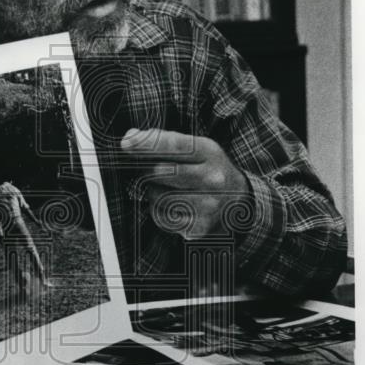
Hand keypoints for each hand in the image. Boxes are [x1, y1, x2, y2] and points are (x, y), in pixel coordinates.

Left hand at [120, 128, 249, 238]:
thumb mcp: (197, 149)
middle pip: (160, 172)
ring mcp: (207, 206)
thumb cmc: (208, 170)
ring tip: (166, 188)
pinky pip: (160, 216)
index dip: (147, 143)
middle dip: (145, 169)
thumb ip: (166, 141)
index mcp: (211, 153)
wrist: (238, 204)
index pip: (175, 145)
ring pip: (157, 196)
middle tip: (146, 168)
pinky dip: (158, 209)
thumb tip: (131, 137)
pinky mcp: (197, 227)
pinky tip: (172, 204)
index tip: (126, 142)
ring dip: (152, 191)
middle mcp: (212, 179)